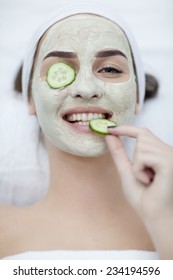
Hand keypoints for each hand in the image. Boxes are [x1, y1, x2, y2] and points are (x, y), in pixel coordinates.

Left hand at [105, 125, 172, 257]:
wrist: (153, 215)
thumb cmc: (143, 197)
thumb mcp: (127, 170)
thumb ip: (119, 152)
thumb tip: (110, 136)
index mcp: (160, 153)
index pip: (143, 132)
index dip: (126, 128)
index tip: (110, 129)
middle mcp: (168, 151)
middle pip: (142, 137)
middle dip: (135, 157)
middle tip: (144, 176)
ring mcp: (170, 156)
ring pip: (141, 146)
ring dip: (137, 166)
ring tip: (147, 180)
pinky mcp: (169, 163)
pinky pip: (144, 156)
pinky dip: (140, 170)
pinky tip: (150, 181)